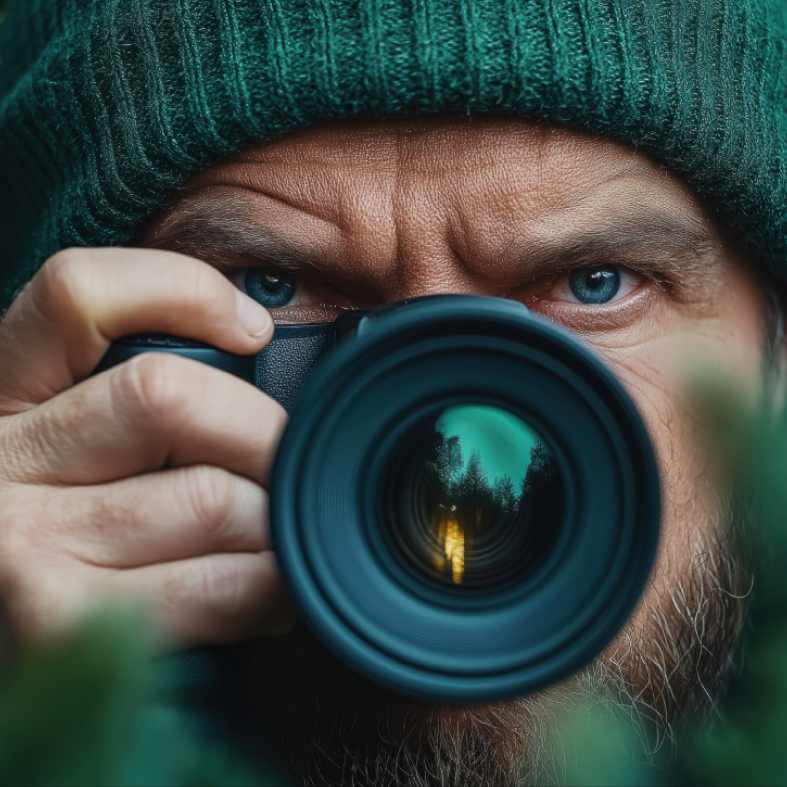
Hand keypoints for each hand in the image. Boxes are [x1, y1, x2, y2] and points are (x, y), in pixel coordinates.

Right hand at [0, 248, 294, 648]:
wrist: (8, 670)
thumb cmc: (61, 550)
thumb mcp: (69, 455)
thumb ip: (133, 410)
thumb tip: (259, 360)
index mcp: (3, 398)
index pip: (77, 295)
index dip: (181, 293)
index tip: (253, 328)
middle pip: (171, 396)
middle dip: (264, 436)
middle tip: (290, 470)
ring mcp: (20, 541)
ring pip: (208, 496)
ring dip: (272, 523)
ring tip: (277, 543)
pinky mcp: (57, 620)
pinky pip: (215, 582)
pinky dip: (266, 590)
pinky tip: (266, 598)